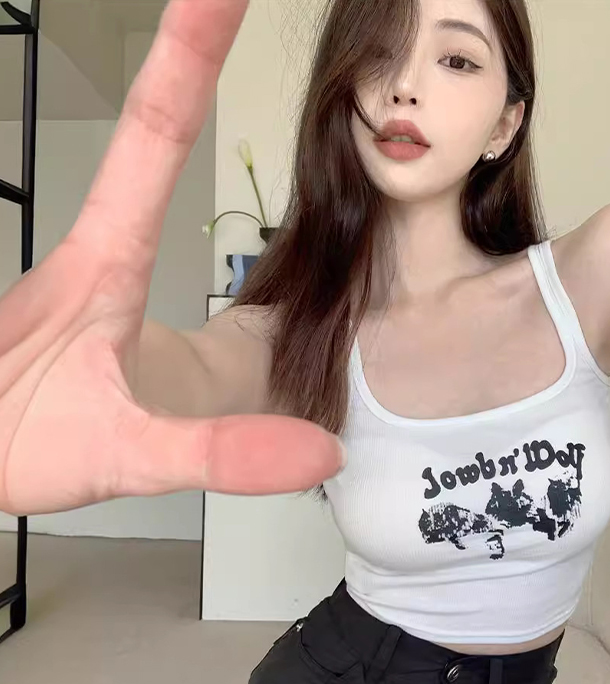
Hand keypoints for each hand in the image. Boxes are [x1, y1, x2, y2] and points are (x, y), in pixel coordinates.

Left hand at [0, 0, 343, 515]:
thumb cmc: (19, 443)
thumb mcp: (121, 455)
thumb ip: (213, 451)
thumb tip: (322, 453)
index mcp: (101, 262)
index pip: (153, 142)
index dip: (188, 57)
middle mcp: (95, 244)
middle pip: (151, 129)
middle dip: (191, 49)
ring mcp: (90, 263)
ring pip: (139, 167)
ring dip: (176, 86)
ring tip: (218, 17)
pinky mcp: (90, 292)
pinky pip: (136, 209)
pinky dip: (166, 154)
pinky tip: (183, 131)